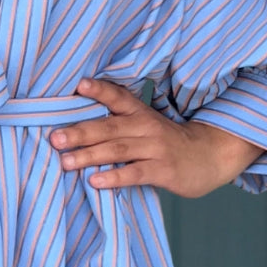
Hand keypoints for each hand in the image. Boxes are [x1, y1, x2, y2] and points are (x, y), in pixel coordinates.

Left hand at [49, 76, 265, 197]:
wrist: (210, 156)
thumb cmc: (168, 142)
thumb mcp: (147, 124)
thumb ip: (118, 123)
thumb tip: (75, 127)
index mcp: (140, 113)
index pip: (118, 97)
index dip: (99, 90)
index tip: (78, 84)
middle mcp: (146, 127)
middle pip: (110, 127)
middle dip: (80, 132)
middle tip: (55, 138)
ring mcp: (156, 148)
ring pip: (118, 150)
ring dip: (90, 156)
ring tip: (65, 162)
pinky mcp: (163, 170)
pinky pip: (135, 174)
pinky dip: (115, 177)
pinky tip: (95, 181)